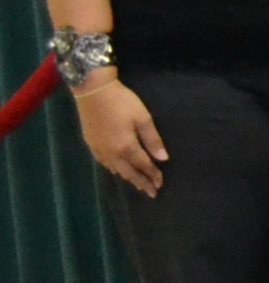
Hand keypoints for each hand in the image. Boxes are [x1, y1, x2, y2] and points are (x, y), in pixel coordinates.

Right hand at [72, 77, 164, 194]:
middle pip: (128, 172)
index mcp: (126, 147)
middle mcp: (111, 152)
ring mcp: (98, 149)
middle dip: (141, 183)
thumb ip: (152, 140)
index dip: (153, 175)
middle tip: (151, 192)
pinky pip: (104, 162)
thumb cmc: (122, 102)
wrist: (93, 90)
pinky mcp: (91, 143)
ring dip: (127, 177)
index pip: (143, 166)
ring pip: (115, 169)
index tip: (160, 184)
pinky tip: (117, 170)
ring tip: (137, 184)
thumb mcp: (143, 118)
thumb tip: (163, 159)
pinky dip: (114, 169)